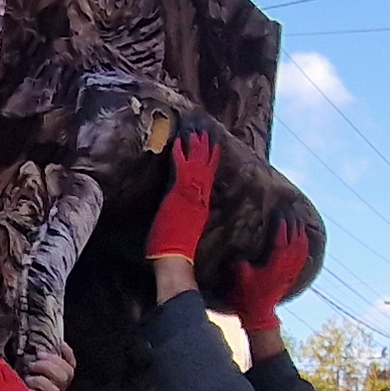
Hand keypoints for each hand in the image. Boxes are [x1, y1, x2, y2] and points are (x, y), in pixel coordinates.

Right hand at [17, 339, 76, 390]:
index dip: (42, 383)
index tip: (27, 380)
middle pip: (62, 378)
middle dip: (47, 368)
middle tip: (32, 365)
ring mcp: (61, 388)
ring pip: (67, 371)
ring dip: (53, 360)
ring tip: (38, 355)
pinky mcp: (62, 380)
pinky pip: (71, 364)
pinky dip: (67, 354)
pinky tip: (58, 344)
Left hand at [146, 134, 217, 266]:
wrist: (175, 259)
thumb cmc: (176, 251)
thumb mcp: (185, 230)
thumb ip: (187, 218)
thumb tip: (184, 216)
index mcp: (201, 206)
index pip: (209, 180)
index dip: (211, 163)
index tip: (214, 149)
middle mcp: (200, 198)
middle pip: (206, 168)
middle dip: (206, 150)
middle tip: (206, 132)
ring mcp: (191, 195)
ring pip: (197, 165)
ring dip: (196, 147)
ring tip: (196, 131)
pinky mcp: (178, 194)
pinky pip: (181, 168)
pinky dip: (180, 154)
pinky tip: (178, 141)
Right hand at [220, 221, 312, 355]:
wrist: (260, 313)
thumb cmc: (247, 295)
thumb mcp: (240, 278)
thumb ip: (241, 264)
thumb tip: (239, 251)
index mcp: (274, 265)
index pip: (280, 241)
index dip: (280, 226)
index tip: (279, 214)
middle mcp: (286, 266)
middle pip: (294, 240)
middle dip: (292, 223)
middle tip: (288, 209)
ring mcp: (292, 270)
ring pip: (301, 246)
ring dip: (300, 230)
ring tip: (296, 217)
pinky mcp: (294, 273)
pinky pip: (303, 254)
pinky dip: (304, 242)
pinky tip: (303, 234)